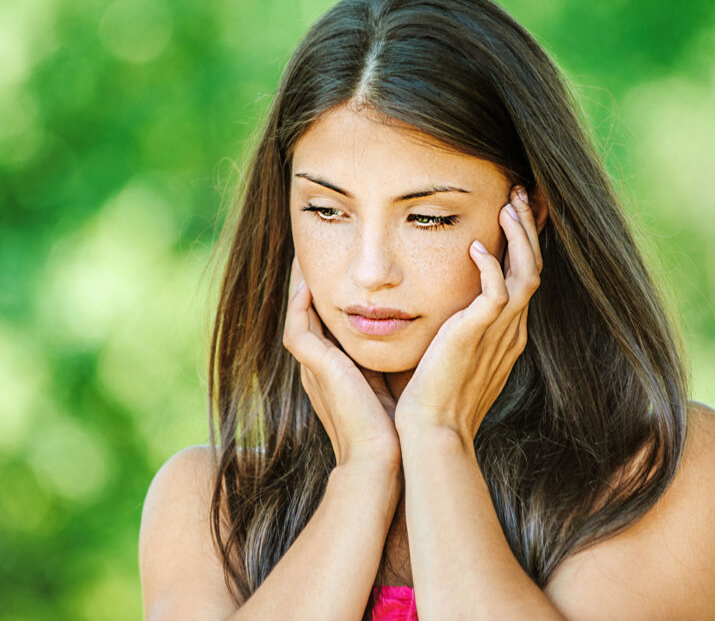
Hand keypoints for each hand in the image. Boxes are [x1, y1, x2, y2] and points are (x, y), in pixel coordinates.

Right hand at [283, 255, 400, 467]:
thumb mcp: (391, 383)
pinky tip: (310, 283)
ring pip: (297, 317)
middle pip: (306, 316)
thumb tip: (417, 336)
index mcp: (335, 373)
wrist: (380, 460)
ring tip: (306, 258)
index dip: (330, 299)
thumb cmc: (394, 428)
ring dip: (300, 287)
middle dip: (310, 286)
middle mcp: (319, 368)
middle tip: (318, 254)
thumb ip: (392, 361)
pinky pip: (298, 328)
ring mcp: (313, 369)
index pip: (325, 326)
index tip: (343, 273)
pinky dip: (300, 305)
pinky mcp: (316, 369)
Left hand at [394, 185, 543, 440]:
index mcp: (505, 334)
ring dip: (518, 237)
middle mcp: (510, 330)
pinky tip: (476, 247)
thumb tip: (436, 313)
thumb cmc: (431, 399)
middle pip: (532, 268)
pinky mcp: (478, 336)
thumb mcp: (447, 355)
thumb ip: (450, 330)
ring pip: (525, 273)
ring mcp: (499, 333)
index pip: (522, 279)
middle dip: (527, 230)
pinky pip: (497, 293)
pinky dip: (491, 267)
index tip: (511, 216)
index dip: (522, 245)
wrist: (431, 432)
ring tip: (507, 207)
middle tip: (517, 196)